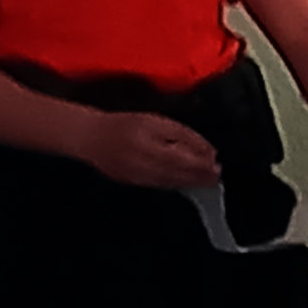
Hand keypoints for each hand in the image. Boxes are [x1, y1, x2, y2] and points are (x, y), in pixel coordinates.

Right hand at [82, 112, 220, 188]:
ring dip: (190, 182)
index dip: (200, 161)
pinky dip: (175, 184)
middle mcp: (142, 162)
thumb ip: (180, 135)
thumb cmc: (123, 124)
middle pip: (178, 172)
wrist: (90, 137)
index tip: (216, 161)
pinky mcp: (132, 182)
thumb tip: (205, 150)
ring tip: (206, 180)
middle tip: (217, 175)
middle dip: (199, 175)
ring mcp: (136, 176)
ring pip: (170, 182)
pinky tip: (185, 182)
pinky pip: (159, 185)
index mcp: (148, 143)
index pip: (182, 156)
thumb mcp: (154, 121)